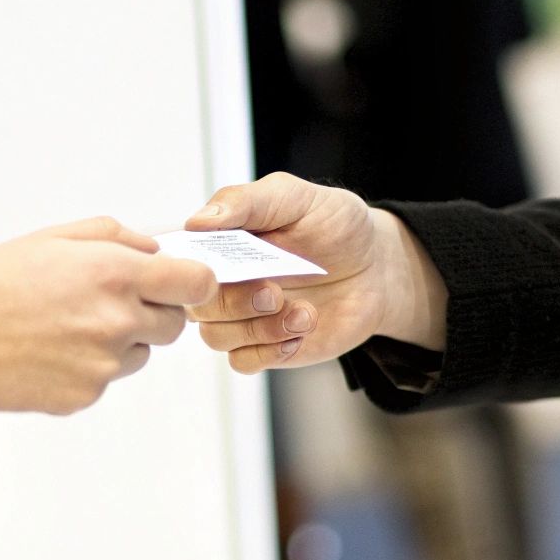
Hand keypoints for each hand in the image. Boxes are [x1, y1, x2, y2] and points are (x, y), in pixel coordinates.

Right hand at [0, 216, 216, 413]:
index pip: (195, 284)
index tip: (178, 284)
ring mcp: (103, 364)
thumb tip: (151, 250)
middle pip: (174, 325)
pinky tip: (51, 351)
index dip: (190, 283)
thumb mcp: (52, 238)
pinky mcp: (85, 396)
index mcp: (115, 274)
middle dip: (152, 312)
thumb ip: (114, 237)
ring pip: (139, 354)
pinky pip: (105, 379)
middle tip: (108, 302)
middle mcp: (117, 320)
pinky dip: (88, 367)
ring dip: (119, 341)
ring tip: (68, 326)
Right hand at [184, 172, 445, 372]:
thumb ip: (245, 203)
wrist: (378, 267)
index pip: (180, 259)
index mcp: (221, 243)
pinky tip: (302, 331)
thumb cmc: (334, 226)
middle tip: (275, 292)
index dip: (188, 268)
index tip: (218, 270)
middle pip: (195, 305)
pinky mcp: (266, 346)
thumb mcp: (294, 198)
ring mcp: (244, 317)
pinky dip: (270, 351)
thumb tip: (197, 221)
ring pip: (216, 337)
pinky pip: (244, 362)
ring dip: (259, 328)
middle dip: (234, 302)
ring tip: (303, 313)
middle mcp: (225, 282)